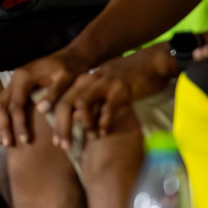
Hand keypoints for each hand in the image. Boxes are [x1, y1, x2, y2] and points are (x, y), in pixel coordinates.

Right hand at [0, 47, 90, 146]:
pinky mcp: (17, 87)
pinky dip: (2, 117)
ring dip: (0, 123)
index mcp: (24, 77)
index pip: (16, 104)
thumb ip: (54, 93)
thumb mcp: (66, 79)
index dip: (19, 123)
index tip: (25, 140)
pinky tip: (4, 131)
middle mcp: (15, 79)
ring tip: (3, 142)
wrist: (71, 57)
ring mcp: (14, 82)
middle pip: (2, 105)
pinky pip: (4, 103)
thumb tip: (41, 110)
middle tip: (8, 144)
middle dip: (3, 125)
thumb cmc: (70, 69)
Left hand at [47, 45, 175, 147]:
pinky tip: (104, 133)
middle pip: (66, 104)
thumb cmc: (128, 76)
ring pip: (82, 105)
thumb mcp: (104, 85)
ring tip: (89, 139)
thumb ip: (90, 100)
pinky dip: (104, 122)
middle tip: (64, 146)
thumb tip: (76, 119)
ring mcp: (104, 83)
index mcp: (82, 80)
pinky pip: (107, 108)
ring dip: (83, 125)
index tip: (56, 142)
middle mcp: (89, 80)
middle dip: (62, 128)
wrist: (152, 61)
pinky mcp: (120, 88)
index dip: (56, 122)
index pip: (61, 101)